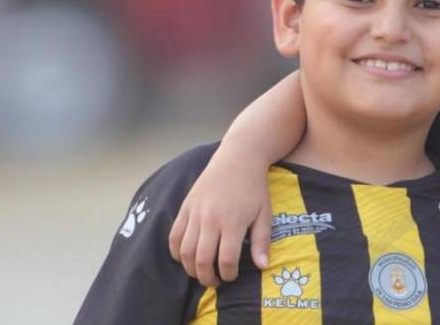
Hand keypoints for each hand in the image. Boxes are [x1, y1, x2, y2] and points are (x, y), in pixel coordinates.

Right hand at [169, 151, 271, 286]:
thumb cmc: (255, 187)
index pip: (226, 260)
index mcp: (233, 222)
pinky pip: (174, 236)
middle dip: (207, 277)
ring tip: (200, 272)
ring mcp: (195, 213)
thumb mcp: (265, 213)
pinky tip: (185, 257)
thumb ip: (262, 241)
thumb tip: (262, 267)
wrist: (238, 158)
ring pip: (185, 251)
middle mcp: (210, 219)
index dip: (228, 274)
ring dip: (190, 268)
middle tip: (214, 282)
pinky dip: (176, 251)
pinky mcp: (185, 207)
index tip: (232, 276)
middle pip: (202, 259)